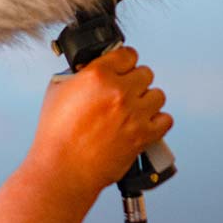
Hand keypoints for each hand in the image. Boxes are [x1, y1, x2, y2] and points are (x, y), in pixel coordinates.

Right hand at [25, 45, 171, 202]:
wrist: (64, 168)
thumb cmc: (57, 135)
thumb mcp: (58, 91)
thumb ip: (79, 75)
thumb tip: (89, 69)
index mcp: (97, 75)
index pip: (127, 53)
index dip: (124, 60)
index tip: (123, 66)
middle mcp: (119, 92)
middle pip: (145, 73)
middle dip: (135, 81)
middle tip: (124, 91)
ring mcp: (134, 114)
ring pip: (157, 95)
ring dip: (147, 100)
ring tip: (134, 108)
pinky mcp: (143, 135)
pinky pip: (165, 119)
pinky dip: (157, 121)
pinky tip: (143, 123)